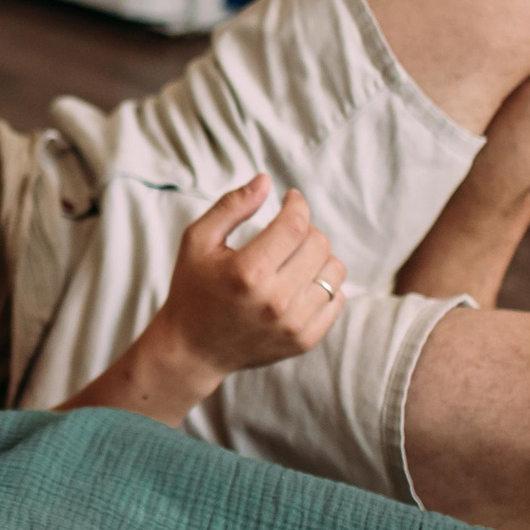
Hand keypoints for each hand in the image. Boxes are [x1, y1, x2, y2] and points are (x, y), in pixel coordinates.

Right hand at [152, 174, 346, 380]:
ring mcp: (293, 324)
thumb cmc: (192, 288)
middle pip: (319, 244)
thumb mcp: (197, 241)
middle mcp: (275, 300)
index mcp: (247, 272)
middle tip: (286, 232)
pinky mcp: (304, 340)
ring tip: (294, 258)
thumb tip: (266, 180)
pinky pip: (337, 300)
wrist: (192, 349)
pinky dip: (324, 285)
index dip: (297, 204)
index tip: (291, 199)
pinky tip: (300, 283)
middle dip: (306, 229)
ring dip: (318, 257)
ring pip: (334, 271)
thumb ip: (231, 207)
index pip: (295, 224)